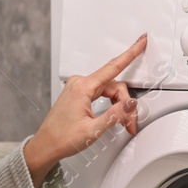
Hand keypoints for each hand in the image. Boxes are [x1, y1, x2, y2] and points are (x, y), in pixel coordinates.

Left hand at [25, 34, 146, 184]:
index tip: (141, 42)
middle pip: (114, 86)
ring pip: (109, 90)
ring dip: (119, 106)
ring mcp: (78, 87)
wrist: (46, 145)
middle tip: (130, 123)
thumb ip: (115, 115)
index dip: (130, 53)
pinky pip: (101, 92)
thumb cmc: (62, 138)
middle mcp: (80, 83)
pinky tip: (114, 114)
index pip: (113, 67)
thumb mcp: (93, 130)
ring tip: (123, 123)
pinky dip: (110, 104)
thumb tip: (130, 104)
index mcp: (83, 88)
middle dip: (125, 104)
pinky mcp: (78, 93)